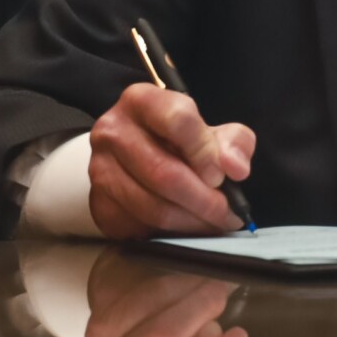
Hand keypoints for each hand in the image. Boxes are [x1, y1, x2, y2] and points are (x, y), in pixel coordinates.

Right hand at [86, 84, 255, 238]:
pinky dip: (172, 235)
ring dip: (191, 222)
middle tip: (228, 214)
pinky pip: (140, 228)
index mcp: (141, 101)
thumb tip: (236, 167)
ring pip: (152, 207)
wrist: (136, 156)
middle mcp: (112, 131)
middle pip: (163, 172)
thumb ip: (232, 143)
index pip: (177, 120)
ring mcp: (100, 169)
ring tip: (214, 224)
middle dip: (204, 200)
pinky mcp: (100, 204)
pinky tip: (189, 229)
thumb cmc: (179, 141)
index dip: (205, 151)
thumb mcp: (210, 131)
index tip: (222, 176)